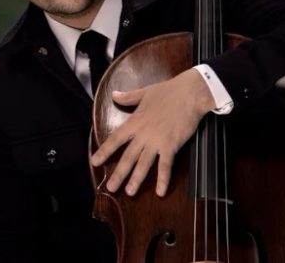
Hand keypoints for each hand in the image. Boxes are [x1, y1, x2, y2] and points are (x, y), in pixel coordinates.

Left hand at [89, 69, 215, 196]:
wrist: (190, 93)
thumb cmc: (169, 91)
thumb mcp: (145, 92)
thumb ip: (128, 97)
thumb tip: (114, 95)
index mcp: (135, 121)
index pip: (115, 139)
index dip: (104, 151)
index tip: (94, 162)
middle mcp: (143, 134)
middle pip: (128, 157)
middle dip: (119, 174)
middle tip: (111, 188)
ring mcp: (157, 141)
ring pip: (143, 164)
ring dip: (136, 179)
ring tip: (130, 192)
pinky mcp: (171, 145)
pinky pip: (165, 166)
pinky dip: (163, 179)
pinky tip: (160, 191)